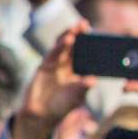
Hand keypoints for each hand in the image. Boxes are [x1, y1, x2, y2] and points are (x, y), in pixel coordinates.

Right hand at [11, 23, 89, 138]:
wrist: (41, 114)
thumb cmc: (62, 106)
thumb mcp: (76, 97)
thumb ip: (83, 87)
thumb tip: (93, 80)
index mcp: (77, 70)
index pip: (84, 52)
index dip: (89, 42)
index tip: (96, 33)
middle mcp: (67, 64)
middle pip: (73, 45)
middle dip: (78, 34)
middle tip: (84, 24)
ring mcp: (55, 64)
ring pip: (62, 47)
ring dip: (68, 36)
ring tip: (75, 29)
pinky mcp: (44, 67)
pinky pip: (52, 54)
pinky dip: (58, 47)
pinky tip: (66, 40)